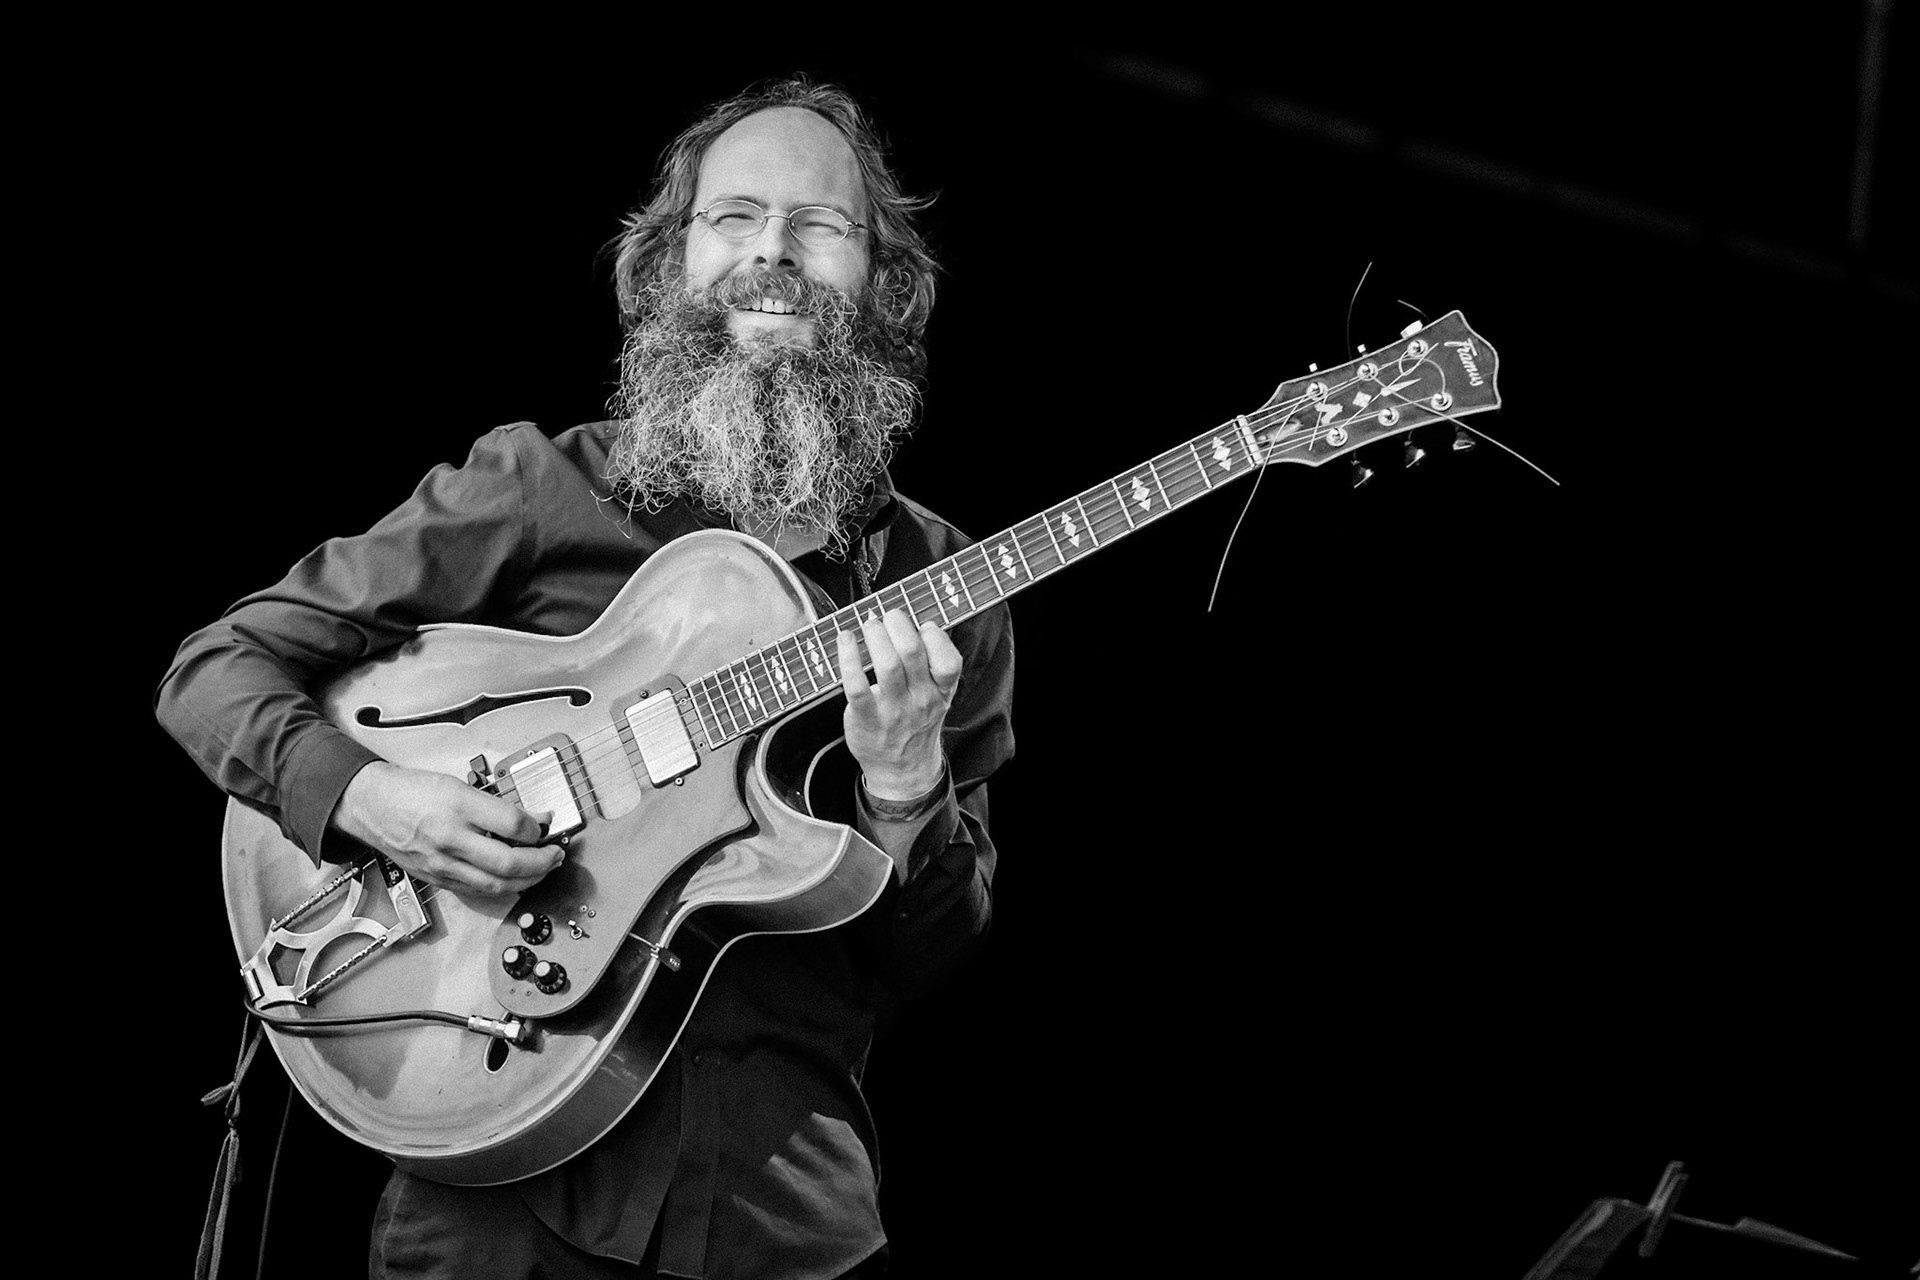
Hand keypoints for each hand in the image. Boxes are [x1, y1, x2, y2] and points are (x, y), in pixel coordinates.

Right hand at [332, 760, 563, 896]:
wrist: (371, 805)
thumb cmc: (414, 790)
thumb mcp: (458, 784)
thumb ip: (497, 804)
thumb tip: (534, 819)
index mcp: (458, 804)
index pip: (513, 824)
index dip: (538, 829)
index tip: (546, 826)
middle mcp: (450, 837)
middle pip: (508, 862)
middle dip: (542, 862)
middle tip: (557, 855)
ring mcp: (441, 862)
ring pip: (495, 884)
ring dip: (528, 880)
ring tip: (543, 869)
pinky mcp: (436, 878)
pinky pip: (477, 890)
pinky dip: (502, 887)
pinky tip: (515, 879)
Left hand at [836, 609, 962, 799]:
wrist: (901, 768)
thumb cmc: (916, 722)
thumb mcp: (938, 697)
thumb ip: (933, 664)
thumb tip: (917, 622)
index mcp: (941, 692)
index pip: (949, 662)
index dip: (936, 637)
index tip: (923, 626)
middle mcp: (920, 701)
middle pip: (913, 653)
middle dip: (898, 625)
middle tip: (889, 615)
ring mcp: (893, 710)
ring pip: (886, 664)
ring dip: (875, 636)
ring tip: (870, 623)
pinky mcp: (865, 717)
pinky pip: (856, 684)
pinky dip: (848, 657)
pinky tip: (845, 640)